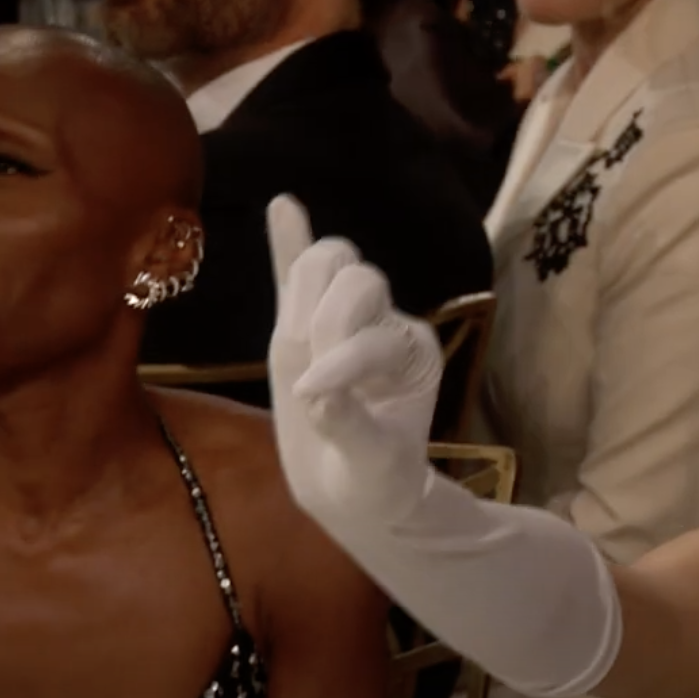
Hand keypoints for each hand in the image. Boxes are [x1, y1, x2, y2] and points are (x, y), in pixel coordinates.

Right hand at [266, 194, 444, 526]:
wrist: (356, 491)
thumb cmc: (374, 481)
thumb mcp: (371, 465)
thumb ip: (348, 424)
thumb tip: (316, 389)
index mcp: (414, 355)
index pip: (376, 336)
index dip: (342, 362)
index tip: (312, 401)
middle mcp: (386, 325)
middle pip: (358, 277)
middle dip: (328, 318)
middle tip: (309, 375)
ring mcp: (344, 320)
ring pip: (329, 265)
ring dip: (305, 290)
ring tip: (297, 339)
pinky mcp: (302, 327)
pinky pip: (297, 273)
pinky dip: (289, 242)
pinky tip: (284, 206)